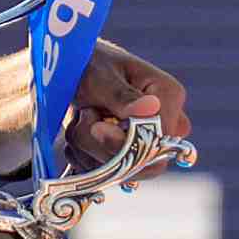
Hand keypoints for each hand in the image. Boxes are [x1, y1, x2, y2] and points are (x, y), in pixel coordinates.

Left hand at [64, 40, 190, 179]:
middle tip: (80, 119)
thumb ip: (121, 96)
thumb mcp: (99, 76)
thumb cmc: (88, 64)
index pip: (160, 140)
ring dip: (87, 148)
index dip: (126, 142)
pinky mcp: (130, 155)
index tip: (95, 127)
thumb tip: (149, 108)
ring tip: (77, 117)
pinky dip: (84, 156)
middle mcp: (166, 123)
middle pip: (144, 162)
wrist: (70, 70)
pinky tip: (77, 131)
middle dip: (102, 147)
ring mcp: (150, 142)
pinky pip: (108, 173)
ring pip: (122, 170)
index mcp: (168, 95)